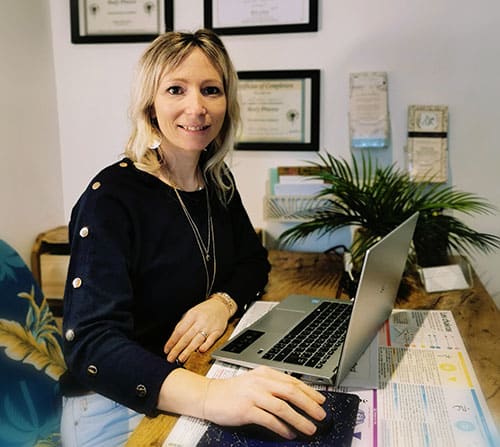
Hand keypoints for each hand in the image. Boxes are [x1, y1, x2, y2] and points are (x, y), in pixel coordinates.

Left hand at [164, 298, 228, 362]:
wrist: (221, 306)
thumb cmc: (204, 311)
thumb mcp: (191, 313)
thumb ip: (182, 324)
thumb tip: (173, 338)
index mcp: (192, 315)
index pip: (179, 330)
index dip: (172, 341)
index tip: (167, 349)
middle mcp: (200, 321)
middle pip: (186, 337)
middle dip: (177, 349)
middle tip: (171, 358)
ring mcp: (209, 326)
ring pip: (197, 340)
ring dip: (188, 350)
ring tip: (181, 358)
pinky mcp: (217, 331)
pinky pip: (211, 339)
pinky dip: (206, 345)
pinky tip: (200, 351)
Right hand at [204, 366, 325, 438]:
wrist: (210, 396)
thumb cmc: (234, 391)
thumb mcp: (256, 382)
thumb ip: (274, 386)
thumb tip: (298, 398)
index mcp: (265, 373)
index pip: (293, 381)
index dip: (310, 392)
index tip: (321, 401)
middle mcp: (261, 382)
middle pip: (291, 392)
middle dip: (309, 405)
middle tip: (321, 416)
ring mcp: (253, 395)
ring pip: (283, 407)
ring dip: (299, 419)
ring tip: (310, 429)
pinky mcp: (246, 410)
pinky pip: (269, 420)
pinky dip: (282, 428)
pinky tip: (289, 434)